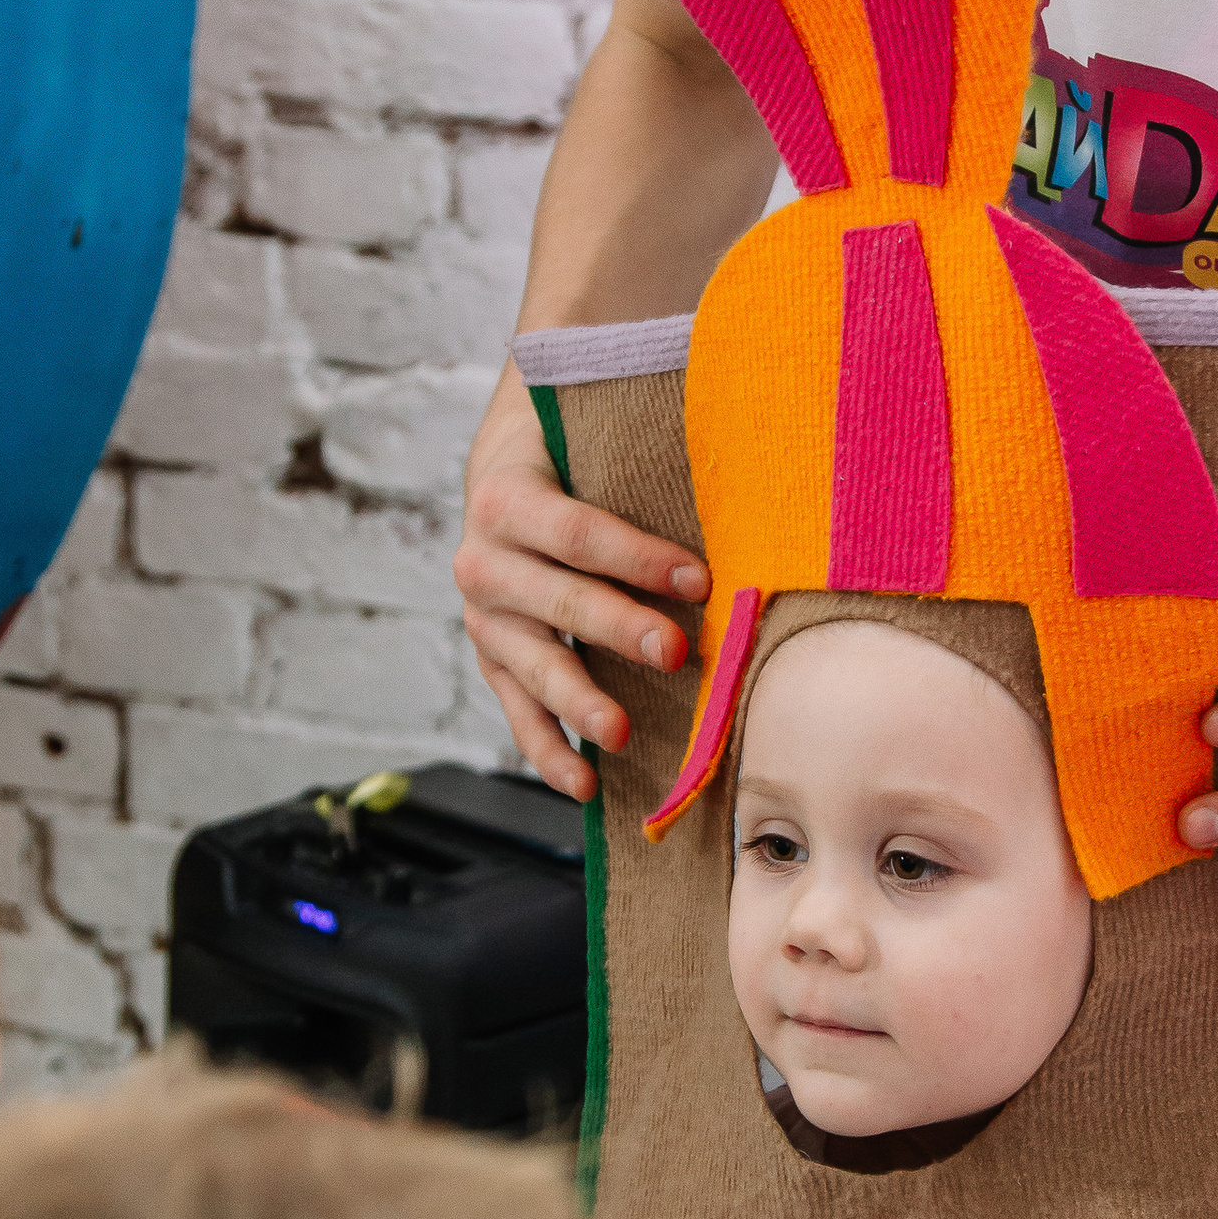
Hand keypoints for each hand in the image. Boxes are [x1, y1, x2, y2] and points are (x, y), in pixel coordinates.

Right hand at [453, 360, 706, 802]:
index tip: (697, 580)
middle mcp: (482, 561)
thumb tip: (735, 441)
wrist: (504, 472)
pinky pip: (518, 711)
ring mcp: (485, 618)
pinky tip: (583, 783)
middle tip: (675, 651)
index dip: (636, 557)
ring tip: (622, 732)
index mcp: (504, 496)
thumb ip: (638, 444)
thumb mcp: (588, 435)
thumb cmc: (570, 454)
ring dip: (579, 701)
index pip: (576, 531)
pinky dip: (547, 751)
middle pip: (557, 600)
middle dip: (617, 628)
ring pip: (532, 664)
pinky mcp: (494, 660)